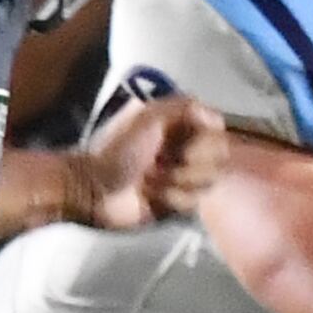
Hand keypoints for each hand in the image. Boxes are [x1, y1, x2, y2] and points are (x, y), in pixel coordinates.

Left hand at [81, 93, 233, 229]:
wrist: (94, 187)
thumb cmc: (116, 149)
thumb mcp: (147, 116)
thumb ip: (184, 106)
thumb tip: (217, 119)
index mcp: (179, 128)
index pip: (216, 130)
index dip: (202, 136)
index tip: (179, 138)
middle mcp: (186, 152)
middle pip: (218, 156)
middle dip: (188, 159)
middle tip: (160, 160)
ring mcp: (184, 180)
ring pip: (208, 180)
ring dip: (176, 179)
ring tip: (149, 180)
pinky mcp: (179, 206)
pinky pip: (194, 203)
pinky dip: (170, 198)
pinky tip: (151, 196)